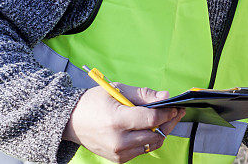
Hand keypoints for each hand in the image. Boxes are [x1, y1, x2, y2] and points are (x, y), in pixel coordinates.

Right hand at [63, 83, 183, 162]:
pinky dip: (148, 140)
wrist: (71, 121)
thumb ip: (143, 94)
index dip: (168, 113)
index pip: (152, 119)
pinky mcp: (117, 159)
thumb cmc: (94, 102)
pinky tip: (149, 129)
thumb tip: (166, 96)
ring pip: (151, 144)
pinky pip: (141, 150)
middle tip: (175, 112)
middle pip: (155, 134)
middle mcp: (118, 140)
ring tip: (164, 120)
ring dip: (161, 132)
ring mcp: (117, 152)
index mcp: (117, 120)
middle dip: (168, 122)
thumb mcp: (118, 90)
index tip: (176, 107)